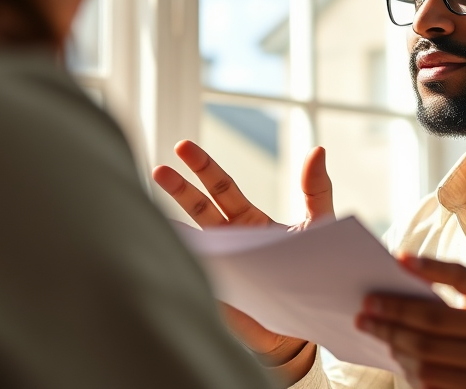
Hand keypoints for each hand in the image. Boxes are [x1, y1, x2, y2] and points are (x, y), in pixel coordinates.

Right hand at [152, 140, 333, 380]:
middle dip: (179, 187)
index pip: (219, 187)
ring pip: (193, 241)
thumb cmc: (312, 267)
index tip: (183, 148)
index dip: (201, 167)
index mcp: (247, 219)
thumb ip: (316, 188)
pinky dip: (181, 263)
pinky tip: (162, 252)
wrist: (310, 318)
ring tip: (146, 216)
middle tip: (160, 168)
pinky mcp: (222, 292)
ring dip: (171, 225)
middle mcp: (228, 239)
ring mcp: (222, 265)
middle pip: (198, 207)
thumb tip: (318, 149)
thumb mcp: (318, 223)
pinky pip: (197, 275)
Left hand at [356, 255, 465, 388]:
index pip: (436, 316)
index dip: (400, 307)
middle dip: (388, 329)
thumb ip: (452, 272)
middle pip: (425, 345)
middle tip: (362, 316)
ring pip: (424, 369)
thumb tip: (403, 259)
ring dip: (396, 350)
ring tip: (379, 333)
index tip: (370, 298)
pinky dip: (409, 371)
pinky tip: (398, 353)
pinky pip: (431, 388)